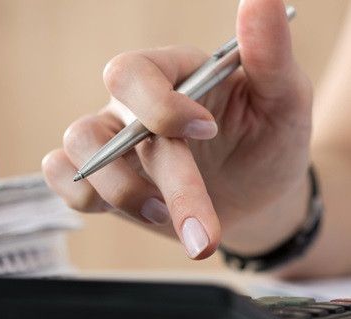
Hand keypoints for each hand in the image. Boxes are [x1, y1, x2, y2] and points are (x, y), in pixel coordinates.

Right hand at [42, 0, 312, 258]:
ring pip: (78, 151)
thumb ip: (271, 53)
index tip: (208, 131)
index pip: (134, 72)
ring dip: (121, 194)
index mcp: (174, 73)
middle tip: (206, 232)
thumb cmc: (272, 138)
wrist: (264, 195)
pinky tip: (140, 215)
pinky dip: (83, 199)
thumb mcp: (286, 97)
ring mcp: (116, 143)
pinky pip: (64, 181)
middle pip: (111, 129)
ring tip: (174, 221)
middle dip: (166, 182)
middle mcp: (135, 104)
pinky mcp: (106, 182)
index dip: (159, 105)